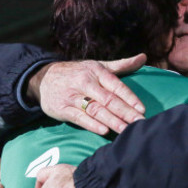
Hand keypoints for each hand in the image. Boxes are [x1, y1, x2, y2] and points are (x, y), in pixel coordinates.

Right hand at [28, 54, 146, 134]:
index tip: (142, 109)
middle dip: (125, 112)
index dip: (129, 97)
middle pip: (108, 99)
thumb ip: (122, 64)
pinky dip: (91, 125)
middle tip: (139, 123)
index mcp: (96, 72)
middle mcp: (85, 83)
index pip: (116, 85)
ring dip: (112, 121)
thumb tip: (144, 57)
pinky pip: (79, 118)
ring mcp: (73, 96)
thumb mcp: (98, 66)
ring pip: (95, 109)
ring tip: (125, 130)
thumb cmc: (77, 73)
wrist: (43, 78)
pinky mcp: (62, 109)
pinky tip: (104, 130)